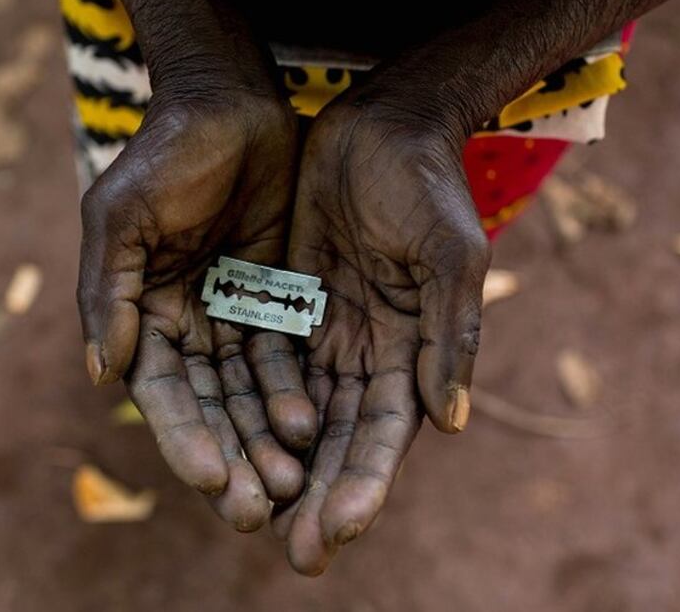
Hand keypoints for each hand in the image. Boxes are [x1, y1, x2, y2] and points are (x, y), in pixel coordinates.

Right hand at [78, 90, 316, 530]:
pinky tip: (311, 428)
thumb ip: (107, 291)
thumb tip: (101, 375)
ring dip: (264, 440)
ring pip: (249, 394)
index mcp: (140, 313)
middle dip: (229, 458)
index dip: (184, 438)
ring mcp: (233, 315)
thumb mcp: (122, 214)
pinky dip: (294, 394)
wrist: (230, 102)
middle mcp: (185, 325)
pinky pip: (287, 358)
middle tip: (256, 511)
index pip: (162, 392)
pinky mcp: (278, 300)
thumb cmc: (165, 153)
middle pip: (208, 407)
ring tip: (291, 485)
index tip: (210, 481)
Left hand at [278, 102, 490, 573]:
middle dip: (319, 496)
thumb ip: (452, 334)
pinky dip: (248, 407)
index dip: (364, 483)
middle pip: (339, 440)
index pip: (385, 433)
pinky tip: (227, 446)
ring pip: (296, 413)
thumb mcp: (450, 254)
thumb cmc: (428, 185)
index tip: (337, 531)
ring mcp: (325, 331)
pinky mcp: (286, 303)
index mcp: (413, 350)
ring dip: (278, 466)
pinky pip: (263, 364)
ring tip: (252, 518)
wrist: (383, 124)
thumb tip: (451, 424)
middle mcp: (368, 352)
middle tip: (295, 556)